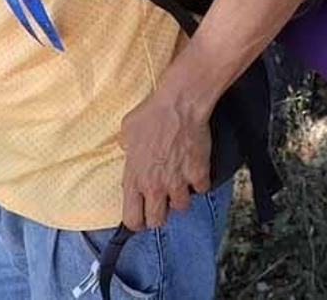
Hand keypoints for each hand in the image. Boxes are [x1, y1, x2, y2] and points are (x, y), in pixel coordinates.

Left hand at [118, 86, 212, 229]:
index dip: (137, 220)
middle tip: (162, 201)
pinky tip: (196, 169)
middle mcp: (155, 186)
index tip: (141, 215)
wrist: (179, 104)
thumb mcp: (126, 130)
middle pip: (157, 221)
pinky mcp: (198, 174)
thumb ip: (124, 147)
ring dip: (181, 195)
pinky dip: (200, 181)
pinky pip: (202, 188)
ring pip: (181, 206)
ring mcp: (178, 182)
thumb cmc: (152, 114)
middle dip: (160, 213)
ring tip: (180, 181)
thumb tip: (126, 149)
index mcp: (134, 179)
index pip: (132, 219)